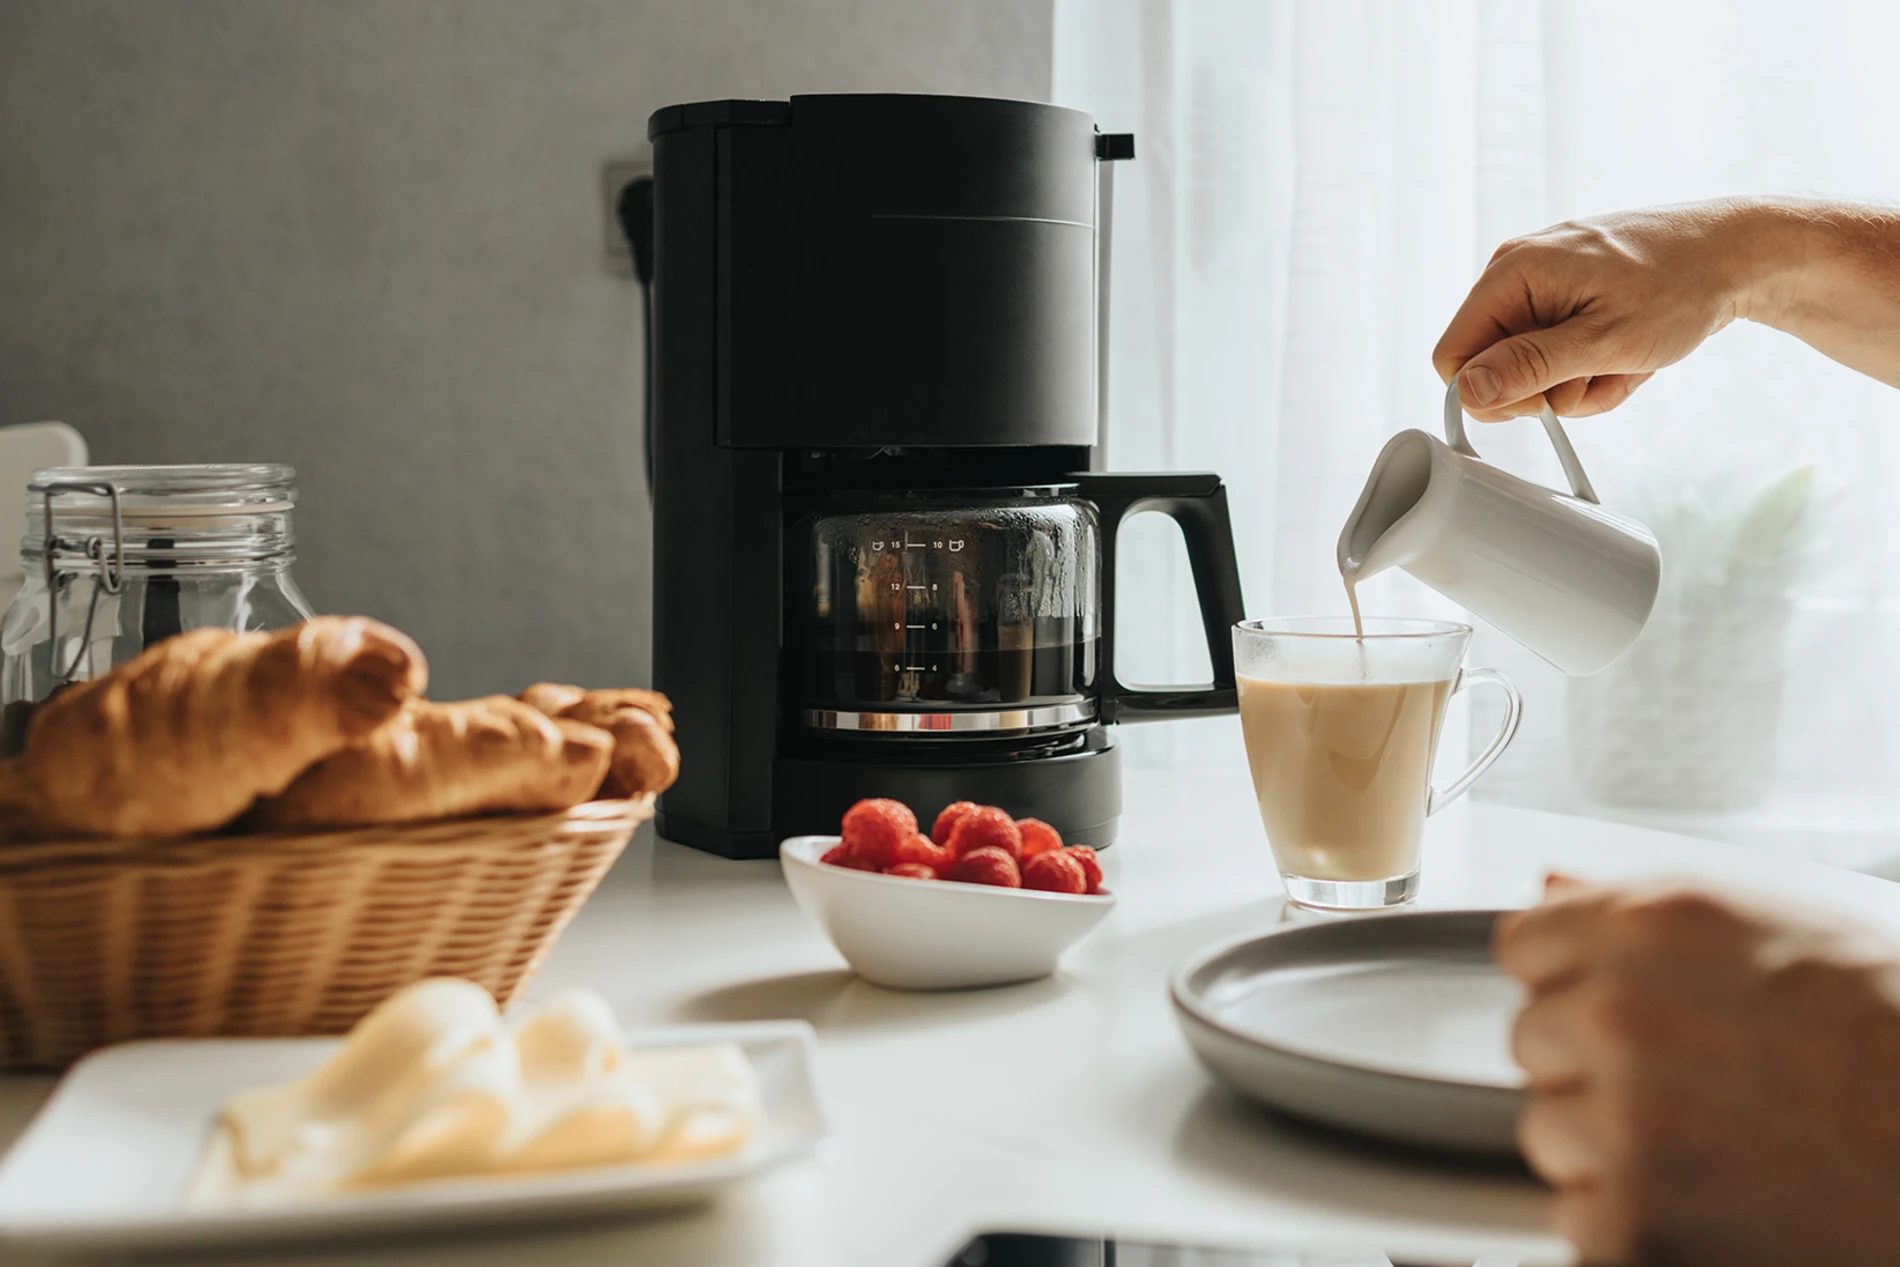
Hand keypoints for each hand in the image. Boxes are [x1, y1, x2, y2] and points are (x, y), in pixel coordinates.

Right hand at [1433, 201, 1761, 421]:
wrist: (1740, 252)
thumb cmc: (1682, 285)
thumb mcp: (1604, 340)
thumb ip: (1529, 367)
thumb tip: (1468, 393)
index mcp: (1511, 272)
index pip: (1454, 358)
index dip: (1490, 394)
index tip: (1544, 402)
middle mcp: (1516, 272)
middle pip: (1492, 365)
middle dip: (1545, 388)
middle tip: (1598, 375)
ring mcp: (1542, 283)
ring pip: (1529, 365)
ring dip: (1577, 382)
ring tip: (1625, 360)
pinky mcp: (1566, 294)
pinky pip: (1557, 351)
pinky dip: (1591, 365)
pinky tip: (1627, 351)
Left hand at [1493, 878, 1899, 1264]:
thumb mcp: (1794, 923)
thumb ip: (1651, 912)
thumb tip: (1554, 886)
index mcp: (1652, 925)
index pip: (1527, 944)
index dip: (1572, 977)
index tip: (1619, 1004)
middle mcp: (1624, 1015)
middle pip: (1533, 1039)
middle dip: (1592, 1062)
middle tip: (1698, 1086)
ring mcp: (1626, 1124)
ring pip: (1551, 1133)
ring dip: (1611, 1147)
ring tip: (1722, 1147)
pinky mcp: (1636, 1226)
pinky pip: (1584, 1221)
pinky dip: (1638, 1227)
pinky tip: (1724, 1205)